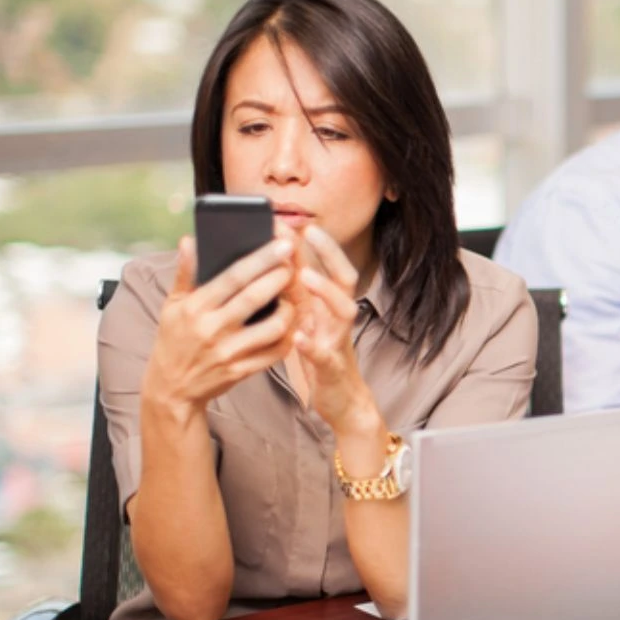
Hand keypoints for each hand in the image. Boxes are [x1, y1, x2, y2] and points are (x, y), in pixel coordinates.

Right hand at [140, 235, 296, 420]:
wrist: (172, 387)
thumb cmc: (174, 339)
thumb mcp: (172, 305)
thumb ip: (184, 273)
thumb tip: (189, 240)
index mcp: (195, 307)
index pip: (233, 277)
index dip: (261, 259)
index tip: (283, 245)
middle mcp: (212, 329)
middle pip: (256, 298)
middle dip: (281, 278)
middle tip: (295, 263)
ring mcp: (229, 352)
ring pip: (273, 327)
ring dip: (290, 310)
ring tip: (293, 297)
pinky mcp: (242, 371)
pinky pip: (275, 352)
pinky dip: (289, 336)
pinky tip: (293, 324)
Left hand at [289, 224, 375, 436]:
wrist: (342, 402)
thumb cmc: (318, 356)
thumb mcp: (305, 319)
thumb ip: (294, 293)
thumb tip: (274, 261)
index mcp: (326, 305)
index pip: (326, 265)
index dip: (312, 241)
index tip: (289, 218)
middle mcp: (337, 318)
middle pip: (344, 278)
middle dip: (329, 253)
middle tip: (309, 230)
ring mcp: (339, 341)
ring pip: (343, 311)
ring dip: (326, 292)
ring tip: (306, 277)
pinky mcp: (334, 369)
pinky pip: (326, 355)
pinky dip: (314, 346)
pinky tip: (300, 339)